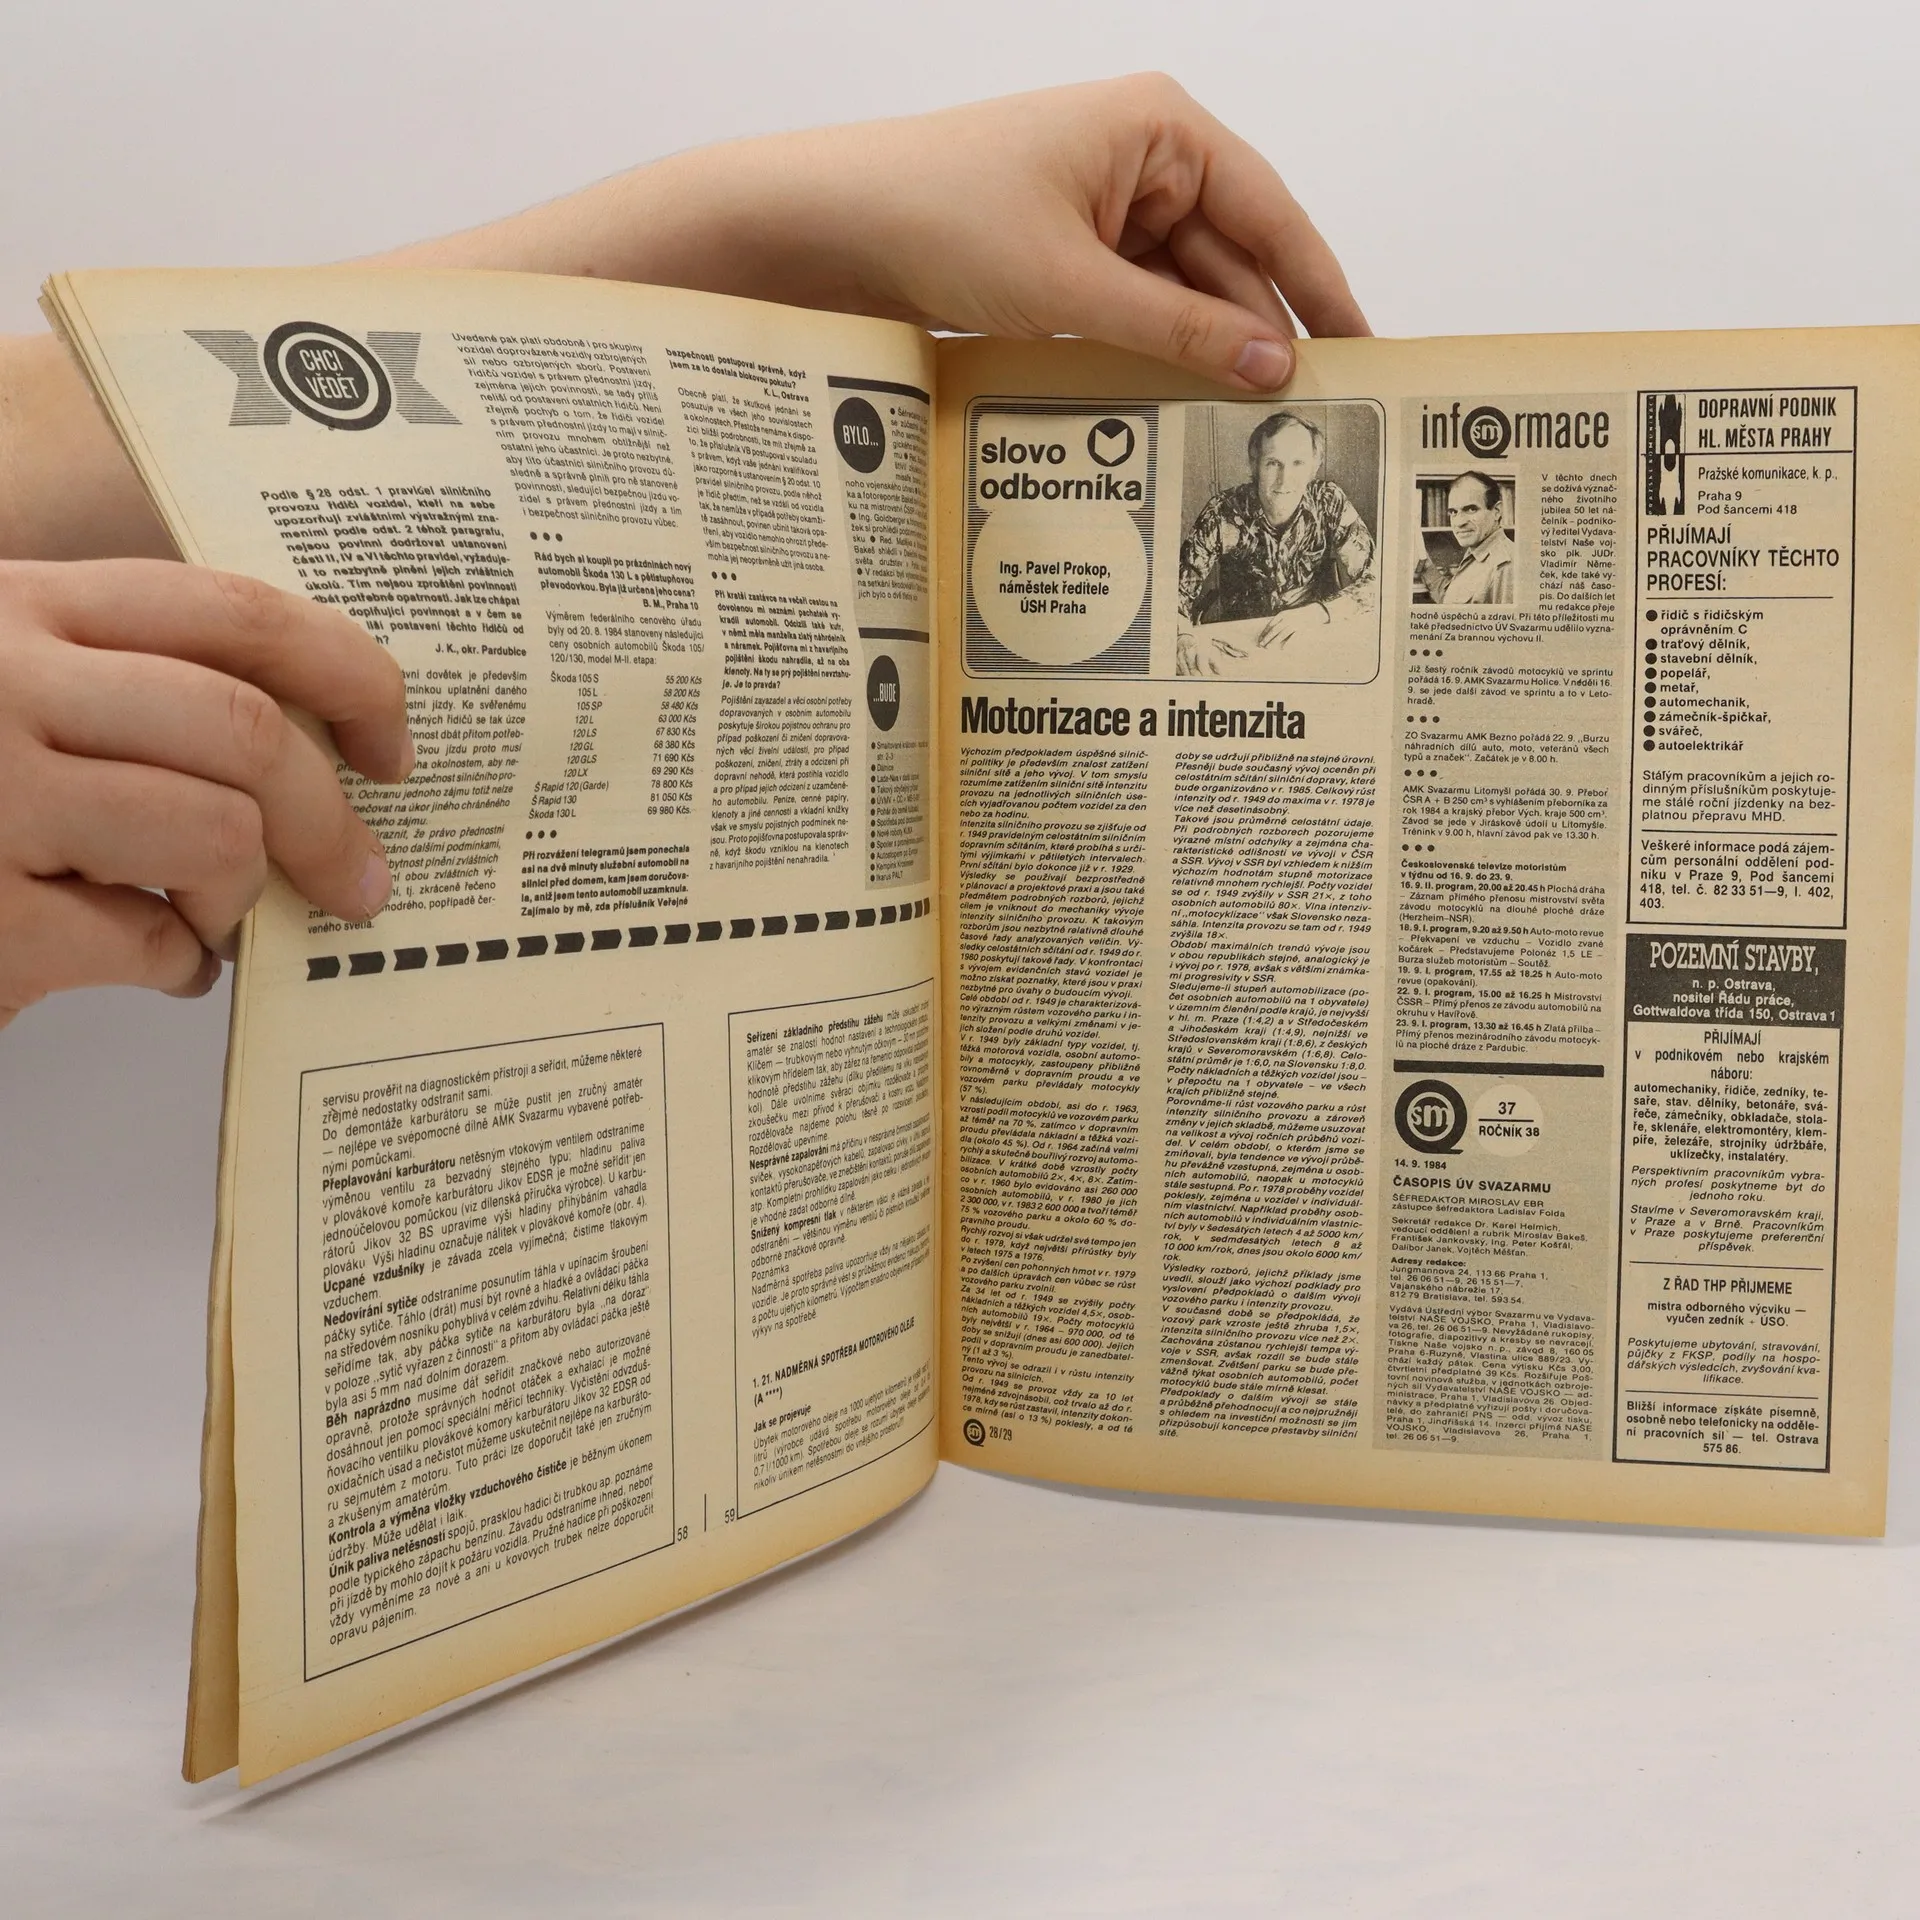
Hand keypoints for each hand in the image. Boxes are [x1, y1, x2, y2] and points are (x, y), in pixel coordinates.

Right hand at [0, 560, 411, 1026]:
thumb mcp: (14, 689)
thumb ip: (125, 692)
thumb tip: (308, 754)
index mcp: (23, 609)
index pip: (230, 608)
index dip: (347, 672)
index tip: (394, 741)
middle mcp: (1, 679)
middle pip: (245, 728)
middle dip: (330, 818)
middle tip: (359, 879)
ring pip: (215, 830)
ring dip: (243, 894)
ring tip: (213, 917)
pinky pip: (143, 936)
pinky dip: (177, 962)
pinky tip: (154, 963)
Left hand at [387, 76, 1369, 390]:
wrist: (821, 232)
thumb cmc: (937, 217)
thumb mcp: (1072, 285)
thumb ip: (1181, 333)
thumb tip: (1274, 370)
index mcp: (1160, 129)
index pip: (1272, 216)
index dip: (1322, 291)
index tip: (1363, 358)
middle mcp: (1139, 162)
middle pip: (1228, 265)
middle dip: (1255, 343)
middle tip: (1299, 432)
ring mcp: (1098, 214)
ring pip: (1179, 301)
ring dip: (1198, 363)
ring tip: (1234, 440)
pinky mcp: (1060, 261)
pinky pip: (1129, 315)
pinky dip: (1145, 363)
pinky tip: (1165, 418)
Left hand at [1254, 601, 1332, 649]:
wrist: (1313, 612)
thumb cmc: (1297, 616)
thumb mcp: (1287, 616)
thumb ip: (1279, 623)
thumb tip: (1267, 635)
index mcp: (1282, 614)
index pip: (1270, 624)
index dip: (1264, 633)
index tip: (1259, 639)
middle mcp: (1287, 618)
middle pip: (1274, 630)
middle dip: (1267, 638)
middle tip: (1261, 645)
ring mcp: (1294, 624)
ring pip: (1282, 634)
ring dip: (1274, 641)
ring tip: (1268, 647)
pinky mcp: (1301, 629)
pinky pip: (1293, 638)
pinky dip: (1288, 643)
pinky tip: (1283, 649)